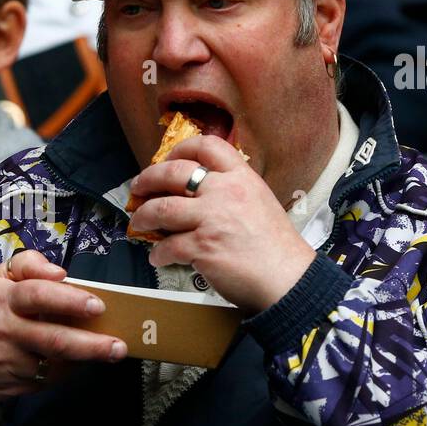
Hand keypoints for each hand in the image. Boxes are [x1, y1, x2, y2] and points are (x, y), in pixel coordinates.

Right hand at [0, 250, 127, 403]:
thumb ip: (27, 265)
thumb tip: (60, 272)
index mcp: (2, 299)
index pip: (38, 296)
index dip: (69, 299)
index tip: (97, 305)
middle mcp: (5, 332)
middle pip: (54, 341)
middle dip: (92, 346)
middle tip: (118, 346)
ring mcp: (8, 363)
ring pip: (56, 364)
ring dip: (82, 359)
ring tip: (105, 350)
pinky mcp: (12, 386)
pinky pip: (47, 380)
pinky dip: (65, 371)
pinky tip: (72, 361)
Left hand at [127, 135, 316, 312]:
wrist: (288, 278)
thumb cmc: (275, 247)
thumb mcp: (259, 202)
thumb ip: (231, 192)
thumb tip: (195, 194)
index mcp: (241, 178)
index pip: (206, 146)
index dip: (180, 150)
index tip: (166, 159)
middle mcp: (225, 192)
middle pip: (174, 173)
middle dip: (148, 179)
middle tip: (138, 188)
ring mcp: (212, 218)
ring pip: (161, 208)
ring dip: (143, 216)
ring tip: (138, 222)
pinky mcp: (203, 247)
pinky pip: (167, 246)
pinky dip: (157, 253)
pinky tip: (157, 257)